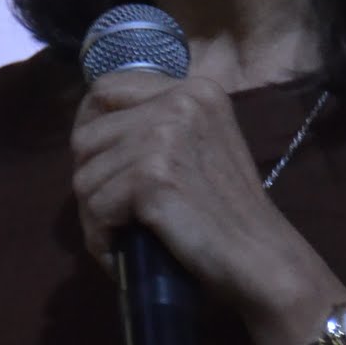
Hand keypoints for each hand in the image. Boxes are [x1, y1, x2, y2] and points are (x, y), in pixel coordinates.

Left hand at [70, 72, 322, 316]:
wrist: (260, 255)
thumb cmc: (230, 212)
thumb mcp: (202, 145)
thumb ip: (160, 126)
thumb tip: (90, 132)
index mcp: (194, 89)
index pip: (106, 89)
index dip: (89, 127)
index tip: (98, 163)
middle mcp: (179, 101)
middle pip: (88, 135)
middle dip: (92, 180)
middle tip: (113, 213)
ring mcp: (164, 135)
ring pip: (85, 175)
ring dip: (96, 214)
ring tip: (122, 235)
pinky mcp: (151, 175)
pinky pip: (95, 206)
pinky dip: (102, 236)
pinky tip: (123, 249)